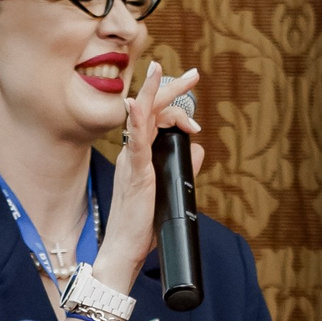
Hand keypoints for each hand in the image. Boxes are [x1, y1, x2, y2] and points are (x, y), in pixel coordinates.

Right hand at [96, 59, 203, 289]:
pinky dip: (136, 121)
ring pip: (142, 118)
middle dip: (171, 88)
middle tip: (193, 73)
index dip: (179, 114)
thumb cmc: (142, 226)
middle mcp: (133, 153)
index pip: (157, 122)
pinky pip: (135, 143)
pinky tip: (136, 105)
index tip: (197, 122)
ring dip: (154, 92)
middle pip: (152, 111)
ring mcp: (132, 162)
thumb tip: (198, 148)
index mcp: (139, 156)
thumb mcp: (170, 190)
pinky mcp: (135, 174)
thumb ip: (184, 167)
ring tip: (162, 70)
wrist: (124, 249)